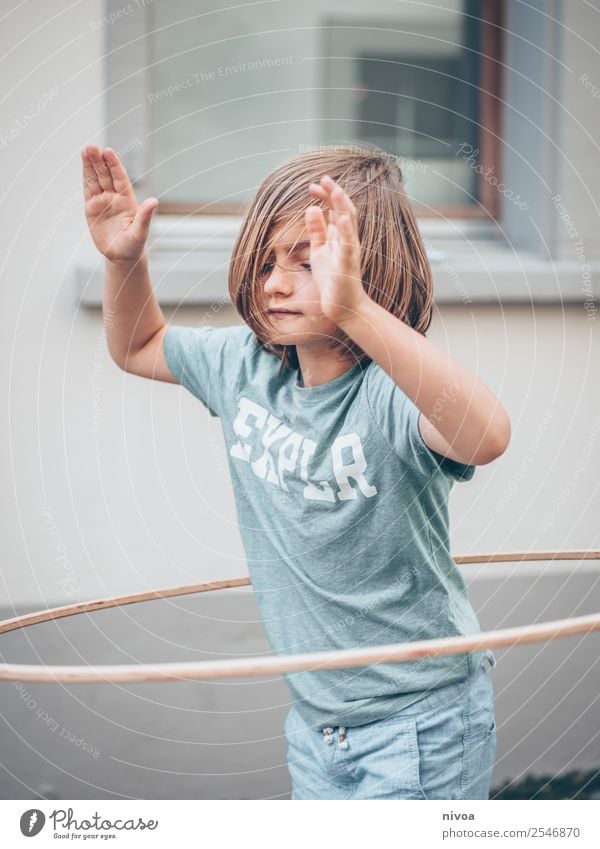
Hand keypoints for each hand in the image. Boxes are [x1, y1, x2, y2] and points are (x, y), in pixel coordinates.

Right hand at [81, 144, 157, 264]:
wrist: (121, 256)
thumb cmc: (133, 245)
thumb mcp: (140, 232)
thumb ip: (145, 216)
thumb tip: (154, 201)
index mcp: (127, 200)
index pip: (120, 178)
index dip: (114, 165)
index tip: (108, 152)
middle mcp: (115, 197)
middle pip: (106, 175)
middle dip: (99, 161)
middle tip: (92, 147)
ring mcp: (103, 200)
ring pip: (96, 179)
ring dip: (90, 165)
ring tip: (86, 149)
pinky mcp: (92, 207)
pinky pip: (88, 189)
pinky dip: (86, 176)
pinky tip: (83, 163)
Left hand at [305, 175, 367, 325]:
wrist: (344, 306)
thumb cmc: (333, 279)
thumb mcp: (320, 251)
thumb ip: (317, 231)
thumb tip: (311, 209)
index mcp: (340, 236)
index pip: (334, 209)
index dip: (326, 195)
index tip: (314, 185)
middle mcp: (347, 240)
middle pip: (343, 210)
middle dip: (334, 194)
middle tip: (324, 178)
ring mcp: (349, 251)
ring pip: (349, 224)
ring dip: (342, 207)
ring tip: (336, 191)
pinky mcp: (348, 265)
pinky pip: (348, 246)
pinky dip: (346, 231)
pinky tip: (341, 219)